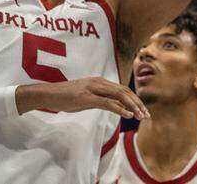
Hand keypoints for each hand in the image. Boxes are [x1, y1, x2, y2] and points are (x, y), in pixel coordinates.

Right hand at [34, 77, 149, 120]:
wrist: (50, 94)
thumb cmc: (67, 96)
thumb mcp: (88, 98)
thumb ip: (102, 100)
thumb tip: (118, 108)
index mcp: (99, 81)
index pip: (123, 89)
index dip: (135, 100)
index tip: (143, 111)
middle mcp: (98, 82)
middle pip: (124, 91)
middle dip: (138, 103)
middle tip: (146, 115)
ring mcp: (92, 89)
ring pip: (119, 95)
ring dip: (132, 106)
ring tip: (140, 116)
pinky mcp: (87, 97)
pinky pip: (107, 103)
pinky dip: (120, 109)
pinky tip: (128, 115)